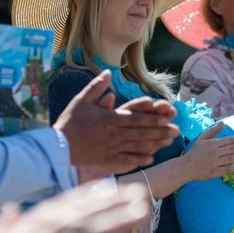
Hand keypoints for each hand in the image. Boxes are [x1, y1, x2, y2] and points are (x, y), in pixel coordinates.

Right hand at [55, 72, 179, 173]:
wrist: (57, 147)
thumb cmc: (69, 122)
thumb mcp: (81, 100)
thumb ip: (96, 87)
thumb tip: (108, 72)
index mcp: (109, 119)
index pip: (135, 118)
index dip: (152, 118)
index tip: (166, 118)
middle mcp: (113, 134)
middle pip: (141, 133)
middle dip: (160, 131)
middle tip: (176, 130)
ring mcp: (111, 148)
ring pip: (137, 146)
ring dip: (155, 144)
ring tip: (169, 142)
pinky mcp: (107, 159)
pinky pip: (126, 160)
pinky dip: (139, 159)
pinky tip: (150, 159)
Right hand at [178, 121, 233, 181]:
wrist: (185, 167)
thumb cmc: (194, 152)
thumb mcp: (202, 139)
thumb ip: (213, 131)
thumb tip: (223, 123)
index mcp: (212, 143)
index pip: (230, 140)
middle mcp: (214, 152)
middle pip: (232, 148)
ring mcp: (214, 162)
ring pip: (231, 159)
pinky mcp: (214, 172)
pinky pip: (228, 169)